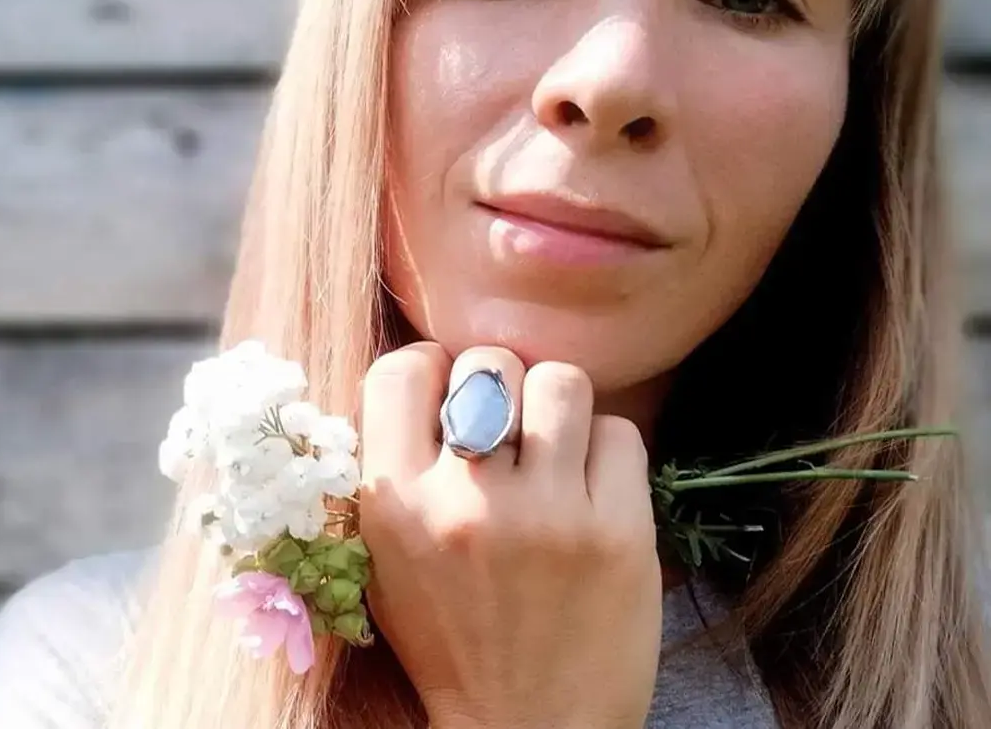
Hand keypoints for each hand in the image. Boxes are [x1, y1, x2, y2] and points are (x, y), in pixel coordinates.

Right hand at [359, 343, 661, 728]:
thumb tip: (427, 384)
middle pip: (488, 363)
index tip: (447, 397)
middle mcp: (466, 500)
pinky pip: (620, 432)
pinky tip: (594, 489)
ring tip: (556, 448)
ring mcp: (547, 513)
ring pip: (561, 382)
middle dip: (500, 384)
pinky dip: (607, 452)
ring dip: (559, 408)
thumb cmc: (452, 643)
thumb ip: (393, 472)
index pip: (402, 370)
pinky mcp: (619, 531)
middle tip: (509, 428)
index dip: (430, 371)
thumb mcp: (385, 563)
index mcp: (393, 505)